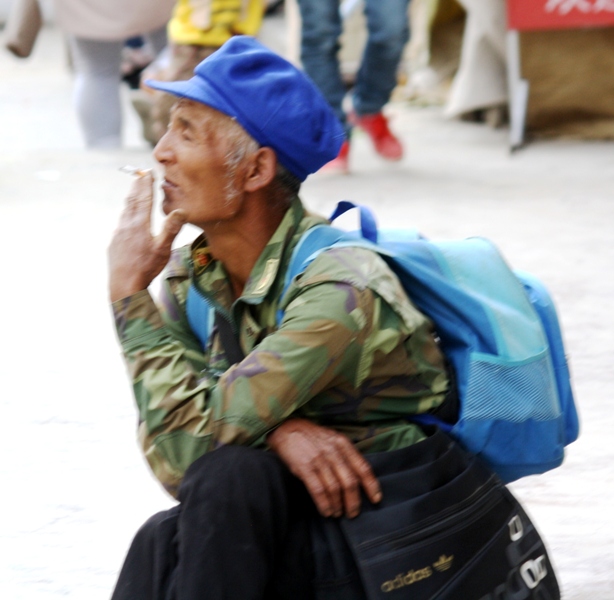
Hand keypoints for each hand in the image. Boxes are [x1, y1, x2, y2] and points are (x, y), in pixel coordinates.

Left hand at [108, 171, 186, 301]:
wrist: (124, 285)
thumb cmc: (146, 268)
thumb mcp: (163, 249)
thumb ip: (171, 228)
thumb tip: (180, 211)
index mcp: (140, 224)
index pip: (144, 199)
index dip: (146, 185)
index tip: (148, 172)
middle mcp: (127, 225)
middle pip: (132, 201)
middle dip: (137, 187)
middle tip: (139, 175)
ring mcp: (118, 234)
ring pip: (125, 212)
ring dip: (130, 200)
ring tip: (133, 192)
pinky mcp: (114, 244)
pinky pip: (120, 224)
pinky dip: (125, 215)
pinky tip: (126, 220)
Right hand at [267, 418, 381, 518]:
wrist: (285, 427)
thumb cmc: (311, 436)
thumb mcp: (332, 438)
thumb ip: (345, 454)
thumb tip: (357, 477)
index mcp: (343, 443)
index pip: (363, 467)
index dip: (371, 485)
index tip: (375, 499)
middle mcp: (333, 451)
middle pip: (350, 482)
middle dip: (353, 501)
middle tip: (353, 513)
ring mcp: (319, 459)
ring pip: (335, 488)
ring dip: (338, 505)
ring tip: (338, 513)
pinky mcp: (304, 467)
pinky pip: (318, 490)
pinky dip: (324, 504)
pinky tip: (326, 511)